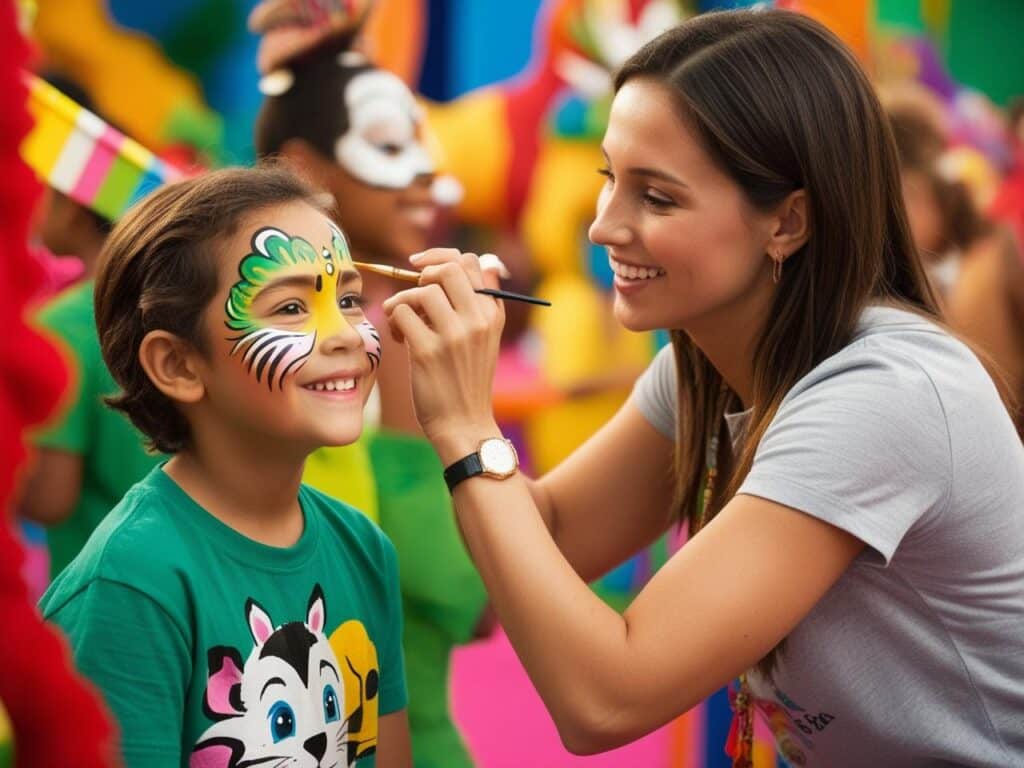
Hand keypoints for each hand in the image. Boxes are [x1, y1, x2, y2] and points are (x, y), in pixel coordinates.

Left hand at [382, 249, 505, 461]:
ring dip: (404, 301)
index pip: (470, 262)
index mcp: (492, 313)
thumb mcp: (485, 338)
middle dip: (421, 275)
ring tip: (404, 323)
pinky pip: (401, 312)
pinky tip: (400, 338)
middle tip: (414, 297)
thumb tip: (470, 262)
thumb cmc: (467, 380)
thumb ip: (477, 303)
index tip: (420, 269)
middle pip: (446, 269)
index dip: (440, 258)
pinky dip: (393, 319)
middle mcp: (478, 320)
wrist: (464, 426)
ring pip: (421, 290)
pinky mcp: (427, 351)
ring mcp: (454, 335)